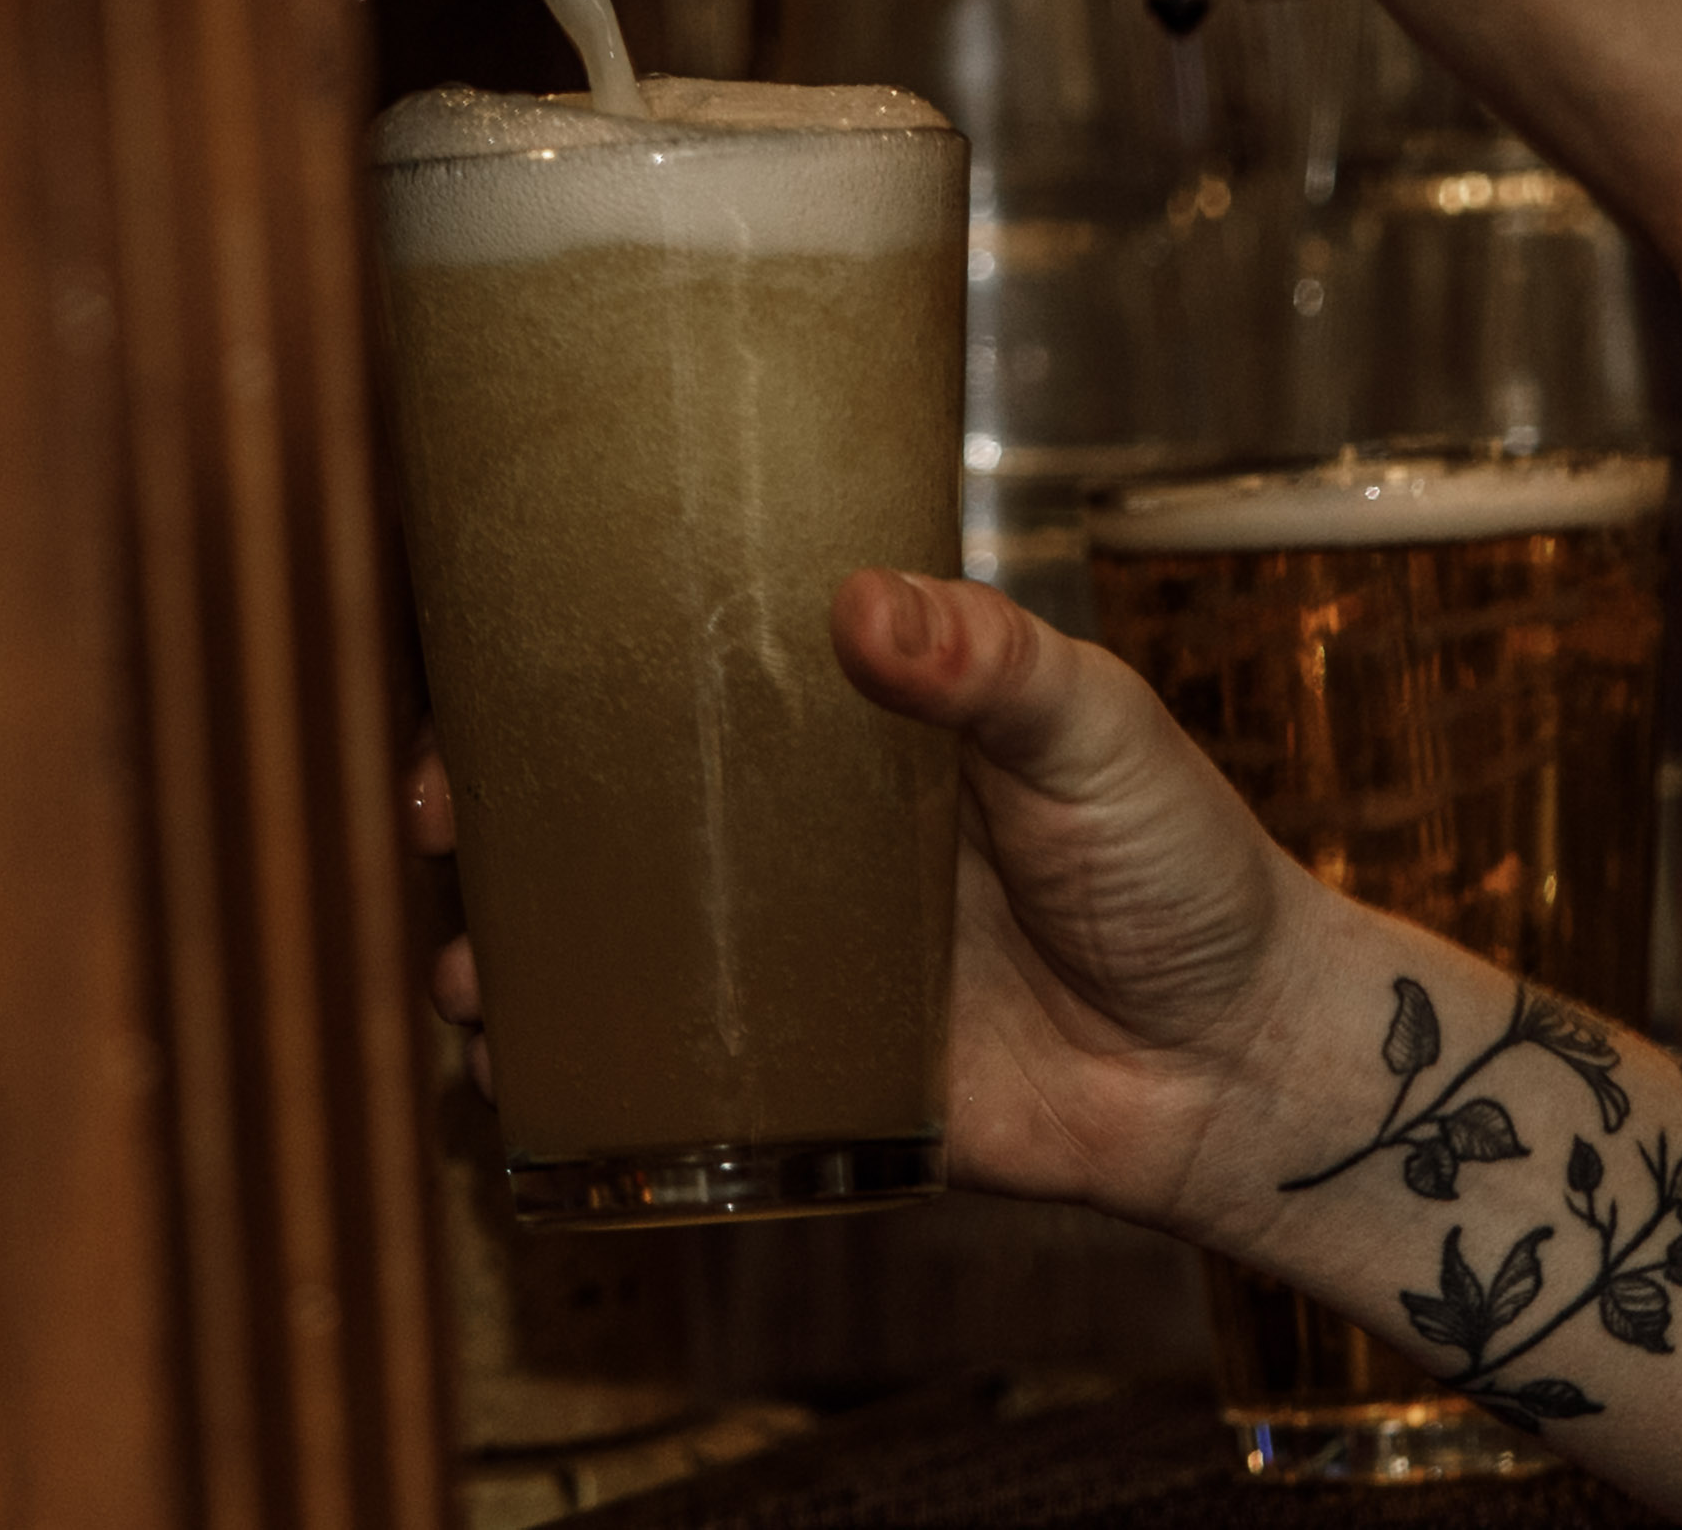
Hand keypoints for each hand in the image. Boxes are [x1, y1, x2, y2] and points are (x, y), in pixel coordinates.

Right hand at [408, 572, 1323, 1238]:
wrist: (1239, 1060)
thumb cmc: (1185, 867)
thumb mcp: (1101, 731)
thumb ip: (995, 666)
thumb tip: (864, 604)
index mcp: (859, 732)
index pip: (692, 676)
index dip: (575, 669)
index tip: (489, 669)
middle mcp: (807, 840)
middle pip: (616, 809)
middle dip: (501, 812)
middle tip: (442, 818)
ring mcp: (799, 961)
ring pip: (616, 943)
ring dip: (516, 948)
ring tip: (468, 966)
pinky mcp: (812, 1078)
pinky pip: (671, 1076)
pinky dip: (584, 1076)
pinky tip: (527, 1078)